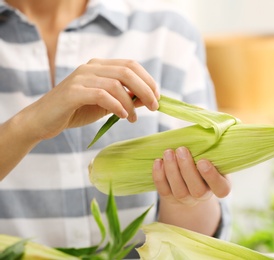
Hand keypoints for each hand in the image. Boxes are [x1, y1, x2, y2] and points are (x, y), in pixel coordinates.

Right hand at [22, 59, 159, 140]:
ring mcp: (81, 78)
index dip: (148, 79)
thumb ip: (125, 98)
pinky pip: (102, 95)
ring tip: (134, 119)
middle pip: (127, 72)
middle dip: (145, 89)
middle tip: (154, 107)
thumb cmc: (76, 110)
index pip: (130, 65)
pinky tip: (123, 117)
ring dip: (131, 103)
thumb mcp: (106, 104)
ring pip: (116, 84)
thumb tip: (149, 99)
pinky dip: (117, 106)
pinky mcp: (73, 92)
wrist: (43, 120)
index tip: (157, 96)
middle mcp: (91, 67)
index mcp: (99, 66)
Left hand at [152, 147, 230, 205]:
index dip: (212, 176)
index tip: (203, 161)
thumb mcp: (216, 155)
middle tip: (181, 150)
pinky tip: (158, 162)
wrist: (190, 175)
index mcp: (221, 186)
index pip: (221, 188)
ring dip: (172, 171)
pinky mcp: (171, 198)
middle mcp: (204, 195)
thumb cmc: (206, 159)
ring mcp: (187, 199)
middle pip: (197, 190)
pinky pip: (164, 191)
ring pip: (180, 191)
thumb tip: (213, 128)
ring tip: (168, 152)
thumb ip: (215, 147)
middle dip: (187, 169)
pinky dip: (159, 177)